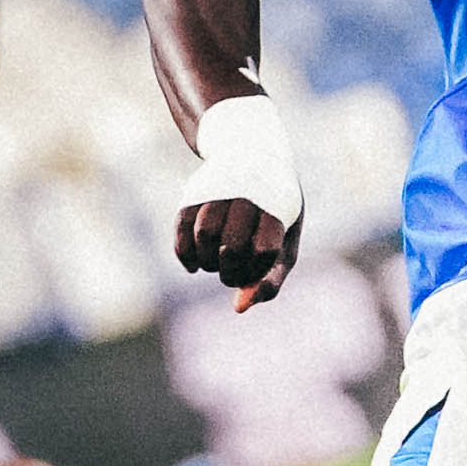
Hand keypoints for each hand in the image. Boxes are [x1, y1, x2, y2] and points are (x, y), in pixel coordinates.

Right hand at [174, 195, 294, 311]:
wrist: (255, 157)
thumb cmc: (274, 215)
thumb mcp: (284, 245)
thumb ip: (269, 281)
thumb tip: (238, 308)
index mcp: (277, 207)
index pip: (263, 252)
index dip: (257, 270)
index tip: (258, 266)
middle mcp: (247, 194)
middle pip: (232, 246)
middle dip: (230, 272)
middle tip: (233, 271)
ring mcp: (218, 191)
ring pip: (204, 235)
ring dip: (207, 262)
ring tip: (215, 263)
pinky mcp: (193, 193)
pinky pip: (182, 230)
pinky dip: (185, 256)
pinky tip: (194, 265)